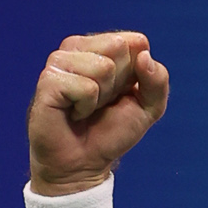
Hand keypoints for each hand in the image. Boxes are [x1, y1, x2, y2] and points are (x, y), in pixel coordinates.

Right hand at [27, 30, 169, 197]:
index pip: (137, 42)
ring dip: (102, 97)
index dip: (137, 74)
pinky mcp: (48, 80)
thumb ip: (158, 80)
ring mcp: (60, 61)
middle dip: (119, 84)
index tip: (121, 94)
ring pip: (103, 67)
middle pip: (119, 48)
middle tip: (102, 103)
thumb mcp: (149, 107)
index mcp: (101, 46)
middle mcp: (78, 47)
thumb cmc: (111, 132)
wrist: (83, 165)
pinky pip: (86, 87)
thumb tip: (144, 56)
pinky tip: (73, 113)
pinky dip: (86, 107)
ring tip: (85, 108)